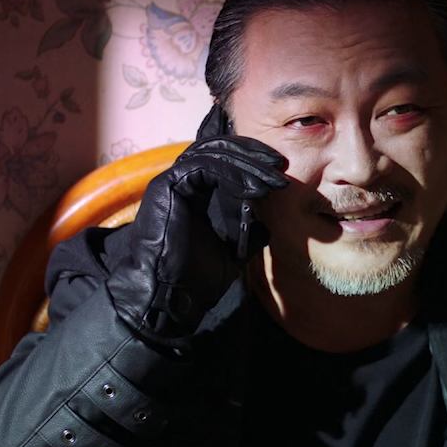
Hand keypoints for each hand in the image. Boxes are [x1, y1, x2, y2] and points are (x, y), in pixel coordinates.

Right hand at [105, 136, 287, 343]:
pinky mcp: (167, 185)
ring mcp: (172, 181)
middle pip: (218, 148)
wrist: (169, 298)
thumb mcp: (232, 251)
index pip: (221, 159)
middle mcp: (181, 181)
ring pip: (212, 153)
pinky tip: (255, 189)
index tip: (278, 166)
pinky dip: (232, 173)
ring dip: (248, 163)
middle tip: (280, 163)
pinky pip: (203, 165)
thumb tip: (266, 226)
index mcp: (194, 193)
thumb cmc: (195, 279)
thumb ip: (245, 233)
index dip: (249, 156)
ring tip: (273, 178)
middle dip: (253, 153)